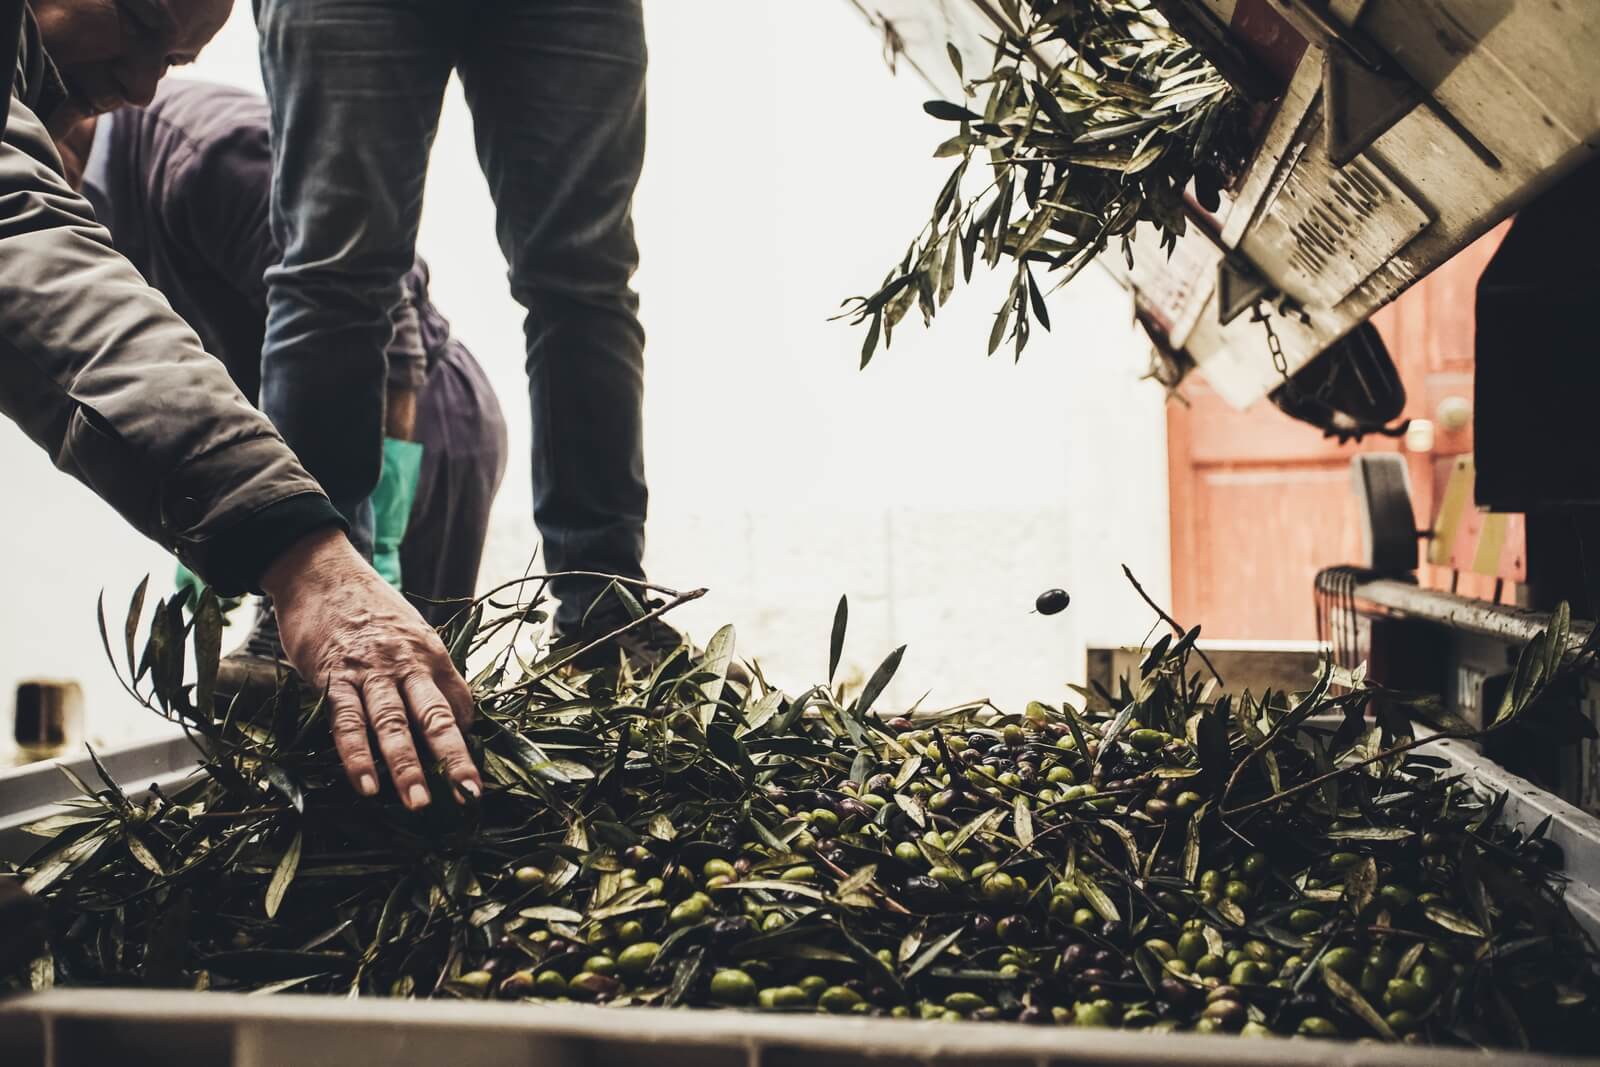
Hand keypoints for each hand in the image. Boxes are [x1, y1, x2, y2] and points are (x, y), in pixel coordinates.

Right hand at [261, 528, 481, 808]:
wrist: (322, 573)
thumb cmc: (371, 609)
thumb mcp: (413, 634)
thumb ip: (432, 674)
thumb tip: (458, 718)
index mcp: (430, 654)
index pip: (458, 703)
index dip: (467, 739)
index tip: (471, 775)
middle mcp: (406, 664)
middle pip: (434, 717)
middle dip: (453, 759)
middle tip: (468, 795)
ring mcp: (369, 671)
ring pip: (392, 724)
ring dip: (406, 767)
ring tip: (419, 804)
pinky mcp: (332, 676)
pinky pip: (346, 721)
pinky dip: (357, 755)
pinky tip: (366, 785)